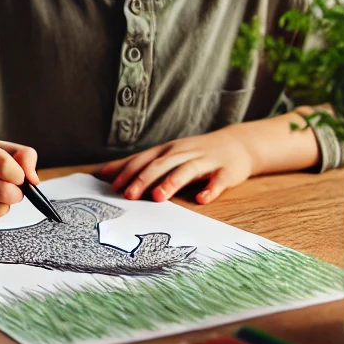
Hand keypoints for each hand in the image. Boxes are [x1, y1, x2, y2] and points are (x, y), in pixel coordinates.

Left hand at [96, 126, 258, 204]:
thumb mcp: (166, 155)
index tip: (111, 186)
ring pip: (186, 170)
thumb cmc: (194, 153)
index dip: (127, 172)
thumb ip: (139, 165)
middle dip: (143, 179)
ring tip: (159, 197)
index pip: (143, 160)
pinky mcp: (226, 171)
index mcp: (167, 150)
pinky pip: (218, 180)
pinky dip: (210, 189)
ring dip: (171, 182)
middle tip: (129, 196)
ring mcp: (205, 161)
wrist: (238, 144)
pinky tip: (202, 199)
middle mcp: (183, 153)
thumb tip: (105, 173)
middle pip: (160, 164)